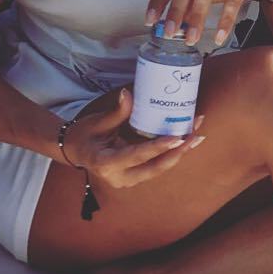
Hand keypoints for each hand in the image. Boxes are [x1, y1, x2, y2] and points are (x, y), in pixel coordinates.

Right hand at [62, 88, 204, 188]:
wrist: (75, 152)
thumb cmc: (84, 135)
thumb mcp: (97, 123)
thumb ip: (117, 112)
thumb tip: (129, 93)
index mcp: (106, 163)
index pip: (136, 155)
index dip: (158, 147)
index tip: (177, 137)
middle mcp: (120, 177)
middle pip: (155, 167)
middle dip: (178, 151)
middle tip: (195, 134)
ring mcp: (129, 180)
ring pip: (159, 168)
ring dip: (179, 153)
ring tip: (197, 136)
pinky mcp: (136, 177)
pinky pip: (157, 166)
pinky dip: (172, 154)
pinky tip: (187, 142)